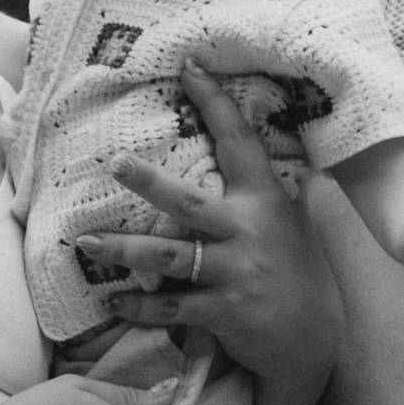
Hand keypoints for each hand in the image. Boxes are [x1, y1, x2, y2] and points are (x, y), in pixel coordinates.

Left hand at [73, 65, 341, 375]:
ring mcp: (234, 273)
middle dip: (149, 182)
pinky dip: (138, 307)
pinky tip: (111, 300)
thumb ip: (261, 189)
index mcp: (264, 199)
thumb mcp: (289, 219)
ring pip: (168, 258)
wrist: (318, 336)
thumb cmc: (297, 270)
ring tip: (85, 244)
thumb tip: (247, 144)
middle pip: (189, 202)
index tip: (189, 67)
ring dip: (123, 251)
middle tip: (114, 162)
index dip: (215, 103)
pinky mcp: (224, 312)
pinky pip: (171, 310)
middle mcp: (248, 232)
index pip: (240, 142)